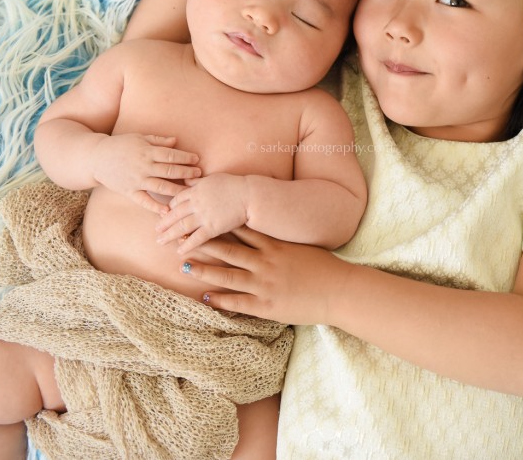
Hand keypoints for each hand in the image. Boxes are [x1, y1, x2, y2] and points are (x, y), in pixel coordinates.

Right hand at [90, 134, 200, 214]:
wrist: (96, 158)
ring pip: (161, 187)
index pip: (171, 155)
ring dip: (177, 190)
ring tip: (190, 192)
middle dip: (186, 173)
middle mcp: (143, 166)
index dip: (185, 157)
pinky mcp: (129, 191)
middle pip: (169, 171)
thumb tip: (176, 141)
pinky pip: (144, 201)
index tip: (197, 160)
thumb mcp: (139, 138)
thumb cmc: (120, 145)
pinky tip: (167, 211)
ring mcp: (136, 180)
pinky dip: (155, 207)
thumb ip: (158, 141)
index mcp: (147, 151)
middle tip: (199, 175)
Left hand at [156, 173, 248, 252]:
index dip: (169, 208)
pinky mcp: (213, 227)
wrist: (249, 195)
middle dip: (164, 223)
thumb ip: (197, 182)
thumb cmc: (234, 185)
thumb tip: (187, 179)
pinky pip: (197, 238)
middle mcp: (196, 203)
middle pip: (175, 214)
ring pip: (182, 227)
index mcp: (196, 190)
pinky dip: (187, 245)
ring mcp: (204, 216)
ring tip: (161, 241)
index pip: (177, 200)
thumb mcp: (212, 178)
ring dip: (169, 235)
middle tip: (156, 230)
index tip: (164, 214)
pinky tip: (179, 251)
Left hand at [180, 227, 350, 324]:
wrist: (340, 291)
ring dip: (204, 270)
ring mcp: (265, 284)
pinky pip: (238, 302)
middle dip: (204, 244)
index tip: (203, 218)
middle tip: (183, 238)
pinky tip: (205, 297)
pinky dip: (220, 300)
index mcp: (275, 247)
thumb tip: (268, 237)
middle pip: (229, 250)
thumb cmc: (325, 269)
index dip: (221, 225)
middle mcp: (266, 263)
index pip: (242, 232)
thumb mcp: (302, 248)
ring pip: (228, 275)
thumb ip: (282, 244)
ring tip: (185, 265)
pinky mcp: (267, 305)